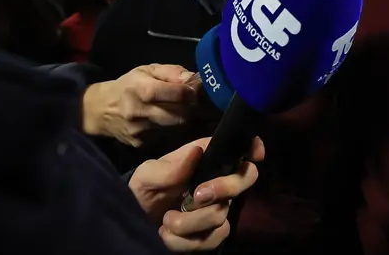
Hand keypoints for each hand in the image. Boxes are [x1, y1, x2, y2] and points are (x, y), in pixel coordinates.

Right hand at [82, 64, 198, 145]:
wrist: (100, 110)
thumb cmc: (128, 86)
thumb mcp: (146, 71)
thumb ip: (171, 72)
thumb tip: (191, 78)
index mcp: (141, 89)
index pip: (177, 94)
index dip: (190, 93)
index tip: (192, 91)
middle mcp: (139, 111)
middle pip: (180, 114)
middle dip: (189, 109)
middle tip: (189, 103)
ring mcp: (139, 130)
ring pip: (175, 128)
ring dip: (181, 120)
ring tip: (176, 111)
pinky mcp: (140, 143)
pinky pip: (165, 137)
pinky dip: (169, 130)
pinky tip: (164, 122)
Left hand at [129, 137, 264, 251]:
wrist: (133, 220)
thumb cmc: (143, 189)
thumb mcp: (147, 175)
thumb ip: (169, 168)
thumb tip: (197, 151)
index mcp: (205, 159)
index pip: (238, 148)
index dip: (252, 147)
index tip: (255, 154)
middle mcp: (218, 181)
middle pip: (245, 179)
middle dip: (224, 188)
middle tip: (196, 196)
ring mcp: (217, 208)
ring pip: (222, 215)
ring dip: (190, 222)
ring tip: (166, 221)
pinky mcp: (211, 234)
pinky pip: (213, 238)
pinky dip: (186, 241)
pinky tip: (167, 235)